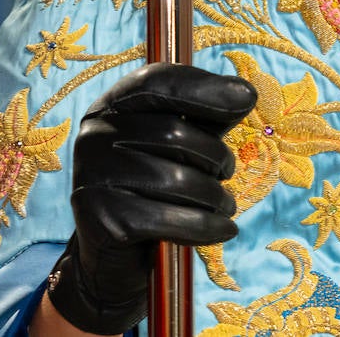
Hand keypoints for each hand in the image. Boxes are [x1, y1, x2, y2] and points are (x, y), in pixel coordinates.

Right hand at [44, 63, 256, 335]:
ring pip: (176, 178)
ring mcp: (92, 177)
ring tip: (226, 205)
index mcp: (109, 106)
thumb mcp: (179, 147)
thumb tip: (245, 92)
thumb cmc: (153, 190)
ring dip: (215, 195)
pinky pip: (170, 218)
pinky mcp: (102, 219)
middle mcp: (93, 135)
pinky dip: (208, 226)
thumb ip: (207, 119)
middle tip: (227, 173)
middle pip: (173, 132)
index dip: (202, 87)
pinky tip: (224, 229)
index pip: (155, 82)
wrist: (116, 257)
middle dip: (215, 155)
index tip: (247, 98)